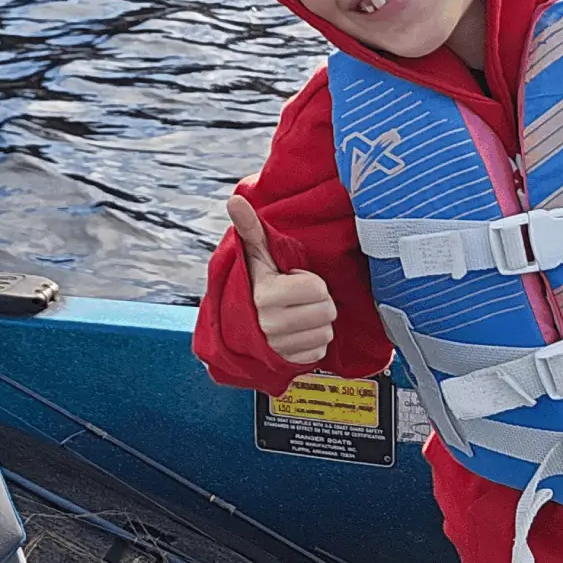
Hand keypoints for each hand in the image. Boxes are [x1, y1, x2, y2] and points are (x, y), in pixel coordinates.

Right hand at [226, 194, 335, 364]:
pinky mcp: (288, 362)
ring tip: (298, 315)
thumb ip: (250, 228)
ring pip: (326, 332)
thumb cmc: (256, 284)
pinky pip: (319, 352)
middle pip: (327, 311)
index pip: (317, 289)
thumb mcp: (255, 256)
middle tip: (299, 299)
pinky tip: (298, 334)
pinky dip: (312, 343)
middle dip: (319, 302)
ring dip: (317, 323)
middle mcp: (271, 324)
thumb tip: (235, 200)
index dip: (311, 281)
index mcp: (266, 295)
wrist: (238, 324)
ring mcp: (280, 346)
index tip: (293, 280)